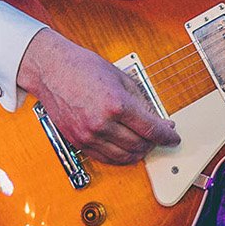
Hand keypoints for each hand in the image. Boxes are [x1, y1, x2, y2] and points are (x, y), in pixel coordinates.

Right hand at [16, 28, 180, 165]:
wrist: (51, 70)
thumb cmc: (82, 67)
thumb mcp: (120, 77)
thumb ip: (139, 100)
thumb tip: (154, 117)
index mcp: (116, 104)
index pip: (150, 129)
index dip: (166, 136)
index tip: (173, 137)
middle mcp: (102, 124)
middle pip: (139, 145)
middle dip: (154, 143)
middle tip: (159, 136)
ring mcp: (88, 135)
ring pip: (123, 156)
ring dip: (138, 153)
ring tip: (144, 144)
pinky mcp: (78, 141)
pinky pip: (105, 158)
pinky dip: (119, 157)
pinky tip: (126, 149)